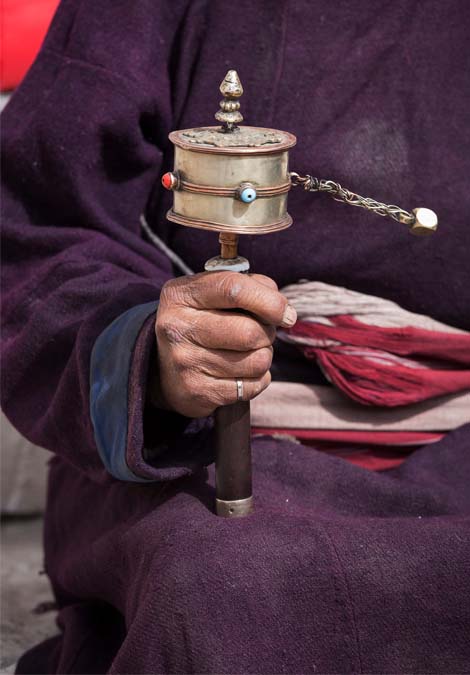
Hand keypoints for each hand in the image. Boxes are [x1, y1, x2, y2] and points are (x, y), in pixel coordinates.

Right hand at [153, 272, 296, 417]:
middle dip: (268, 333)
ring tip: (248, 353)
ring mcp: (185, 362)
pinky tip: (241, 373)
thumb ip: (249, 287)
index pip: (233, 289)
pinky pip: (252, 386)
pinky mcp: (197, 391)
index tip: (285, 312)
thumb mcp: (212, 295)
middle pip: (249, 331)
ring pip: (257, 361)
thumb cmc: (202, 323)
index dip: (269, 301)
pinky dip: (257, 379)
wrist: (164, 368)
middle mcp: (178, 327)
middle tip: (261, 334)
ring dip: (264, 357)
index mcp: (180, 295)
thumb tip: (283, 311)